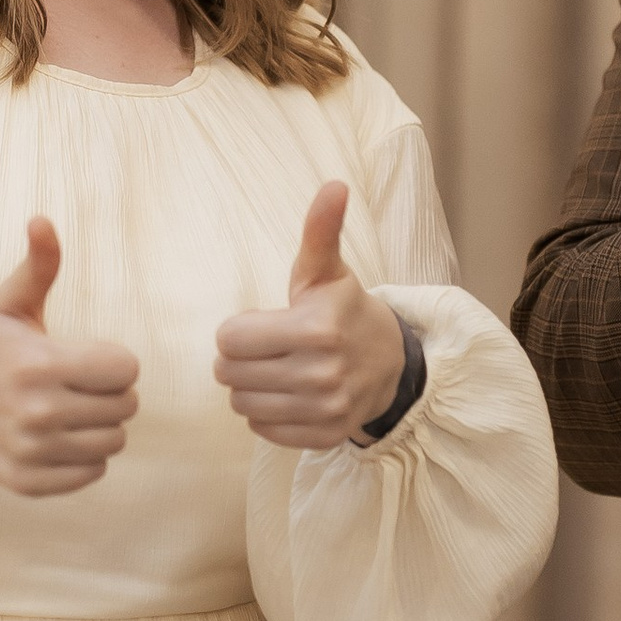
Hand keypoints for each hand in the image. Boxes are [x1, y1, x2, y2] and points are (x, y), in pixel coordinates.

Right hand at [0, 220, 140, 499]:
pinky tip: (61, 437)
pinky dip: (86, 457)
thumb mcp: (8, 304)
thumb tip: (42, 219)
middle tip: (81, 384)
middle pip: (126, 407)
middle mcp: (35, 412)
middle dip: (112, 393)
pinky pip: (93, 473)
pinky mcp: (29, 481)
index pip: (125, 369)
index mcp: (37, 365)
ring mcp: (31, 451)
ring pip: (114, 442)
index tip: (90, 357)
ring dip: (103, 425)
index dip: (115, 361)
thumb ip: (38, 264)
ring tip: (74, 409)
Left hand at [215, 182, 408, 452]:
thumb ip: (320, 230)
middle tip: (263, 349)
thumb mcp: (327, 270)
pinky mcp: (325, 435)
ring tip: (273, 372)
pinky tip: (287, 395)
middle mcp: (321, 373)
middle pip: (229, 374)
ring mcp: (325, 409)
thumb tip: (334, 185)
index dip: (237, 329)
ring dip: (249, 388)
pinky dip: (267, 415)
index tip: (260, 324)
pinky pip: (262, 431)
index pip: (229, 339)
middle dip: (237, 360)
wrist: (390, 363)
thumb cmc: (343, 310)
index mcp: (316, 329)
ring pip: (242, 406)